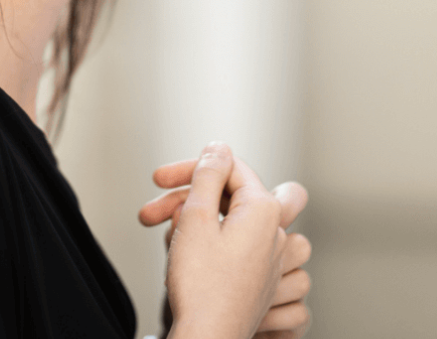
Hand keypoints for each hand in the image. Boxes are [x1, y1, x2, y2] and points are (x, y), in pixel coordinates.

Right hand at [142, 143, 311, 338]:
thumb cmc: (202, 289)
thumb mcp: (196, 218)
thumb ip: (209, 175)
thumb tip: (219, 148)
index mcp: (264, 210)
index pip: (230, 168)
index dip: (192, 169)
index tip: (161, 179)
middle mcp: (276, 232)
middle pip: (232, 194)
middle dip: (193, 196)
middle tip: (160, 209)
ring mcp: (270, 257)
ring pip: (232, 221)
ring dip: (198, 221)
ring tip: (170, 238)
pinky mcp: (260, 278)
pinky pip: (236, 246)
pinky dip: (210, 243)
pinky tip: (185, 256)